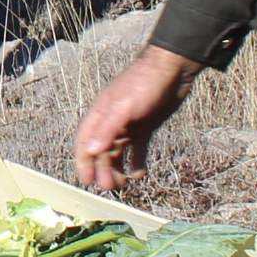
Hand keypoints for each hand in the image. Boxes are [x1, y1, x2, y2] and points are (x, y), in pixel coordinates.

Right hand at [73, 46, 198, 190]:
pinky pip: (138, 149)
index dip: (84, 162)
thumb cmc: (144, 84)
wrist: (172, 69)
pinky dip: (137, 162)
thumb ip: (108, 129)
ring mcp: (129, 125)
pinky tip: (139, 174)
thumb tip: (91, 152)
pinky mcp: (145, 126)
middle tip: (109, 187)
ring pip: (118, 152)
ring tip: (123, 184)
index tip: (86, 181)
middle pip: (102, 151)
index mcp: (101, 115)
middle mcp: (112, 122)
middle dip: (103, 170)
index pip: (85, 142)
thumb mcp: (124, 107)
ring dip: (117, 168)